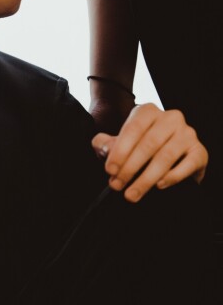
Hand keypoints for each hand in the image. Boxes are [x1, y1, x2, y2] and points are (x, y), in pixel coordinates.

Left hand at [91, 103, 207, 202]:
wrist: (173, 159)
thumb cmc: (140, 148)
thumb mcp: (120, 144)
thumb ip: (105, 144)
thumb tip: (104, 148)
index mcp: (148, 111)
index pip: (133, 129)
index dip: (120, 151)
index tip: (109, 170)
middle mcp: (171, 118)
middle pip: (148, 144)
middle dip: (130, 168)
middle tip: (118, 185)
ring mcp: (187, 133)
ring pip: (166, 156)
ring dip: (146, 178)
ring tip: (132, 193)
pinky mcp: (200, 151)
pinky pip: (187, 164)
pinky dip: (172, 176)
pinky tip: (159, 186)